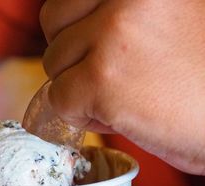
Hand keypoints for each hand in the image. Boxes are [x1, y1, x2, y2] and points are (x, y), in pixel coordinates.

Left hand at [40, 0, 204, 173]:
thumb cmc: (196, 77)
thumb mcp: (160, 20)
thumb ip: (114, 16)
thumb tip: (62, 33)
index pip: (67, 0)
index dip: (74, 29)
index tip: (93, 48)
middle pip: (52, 23)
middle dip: (70, 54)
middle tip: (105, 73)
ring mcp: (113, 36)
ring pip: (53, 64)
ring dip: (76, 86)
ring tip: (118, 96)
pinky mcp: (103, 80)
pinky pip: (59, 100)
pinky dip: (78, 115)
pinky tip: (115, 115)